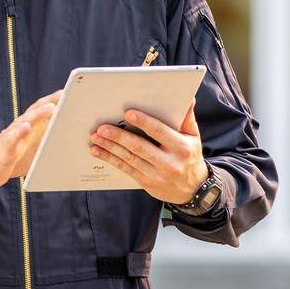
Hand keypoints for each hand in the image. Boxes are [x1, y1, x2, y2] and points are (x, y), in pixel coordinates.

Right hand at [0, 90, 61, 191]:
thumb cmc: (12, 157)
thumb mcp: (33, 150)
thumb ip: (47, 142)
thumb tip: (69, 142)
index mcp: (29, 128)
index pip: (41, 110)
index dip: (54, 101)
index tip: (68, 93)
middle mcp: (20, 127)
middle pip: (35, 110)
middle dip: (49, 102)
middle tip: (63, 94)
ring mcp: (11, 136)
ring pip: (25, 121)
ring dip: (38, 114)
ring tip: (50, 108)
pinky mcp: (4, 148)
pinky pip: (11, 138)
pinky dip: (19, 131)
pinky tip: (26, 127)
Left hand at [88, 98, 207, 204]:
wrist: (193, 189)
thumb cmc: (190, 157)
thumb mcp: (193, 137)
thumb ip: (187, 118)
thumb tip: (188, 99)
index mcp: (181, 147)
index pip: (160, 132)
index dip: (144, 123)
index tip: (128, 114)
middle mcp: (169, 162)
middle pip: (140, 147)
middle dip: (119, 137)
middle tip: (102, 128)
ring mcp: (156, 174)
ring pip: (129, 159)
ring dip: (110, 148)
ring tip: (96, 137)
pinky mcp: (146, 183)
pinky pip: (126, 169)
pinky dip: (110, 159)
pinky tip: (99, 151)